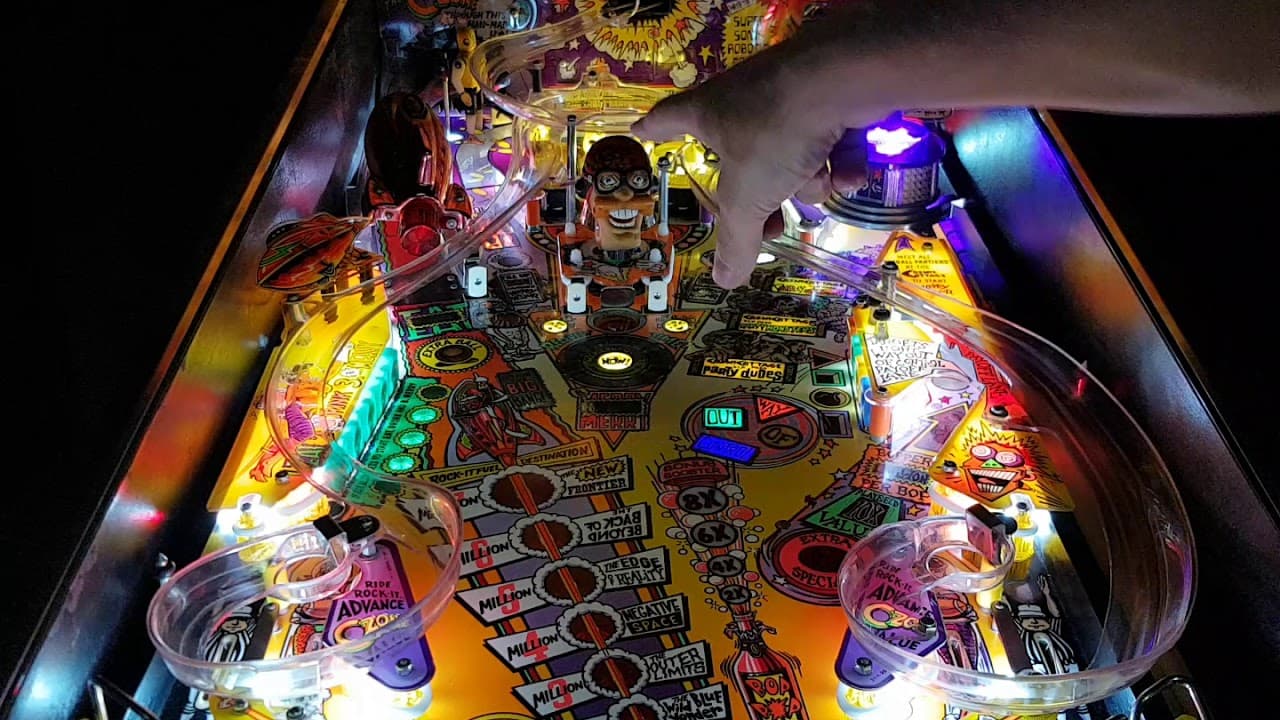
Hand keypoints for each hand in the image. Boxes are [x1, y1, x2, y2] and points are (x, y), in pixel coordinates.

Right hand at [631, 37, 883, 287]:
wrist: (843, 77)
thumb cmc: (775, 129)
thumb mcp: (748, 196)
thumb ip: (738, 240)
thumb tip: (723, 281)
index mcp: (708, 113)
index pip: (667, 119)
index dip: (653, 128)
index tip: (640, 129)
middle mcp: (745, 98)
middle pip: (742, 155)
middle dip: (762, 193)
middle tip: (773, 222)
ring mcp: (789, 92)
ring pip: (790, 152)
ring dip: (809, 178)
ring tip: (821, 179)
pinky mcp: (831, 93)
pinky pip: (831, 138)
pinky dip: (843, 160)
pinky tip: (852, 172)